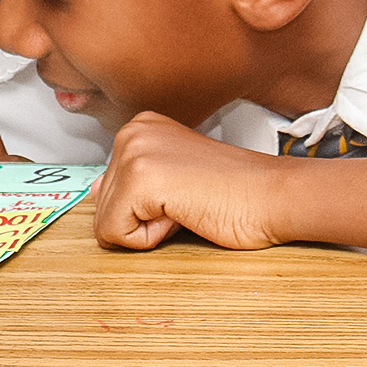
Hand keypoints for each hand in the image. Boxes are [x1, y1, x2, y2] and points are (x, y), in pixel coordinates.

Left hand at [94, 112, 288, 251]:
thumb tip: (93, 192)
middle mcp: (131, 132)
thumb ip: (132, 182)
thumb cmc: (236, 193)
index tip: (182, 194)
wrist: (273, 196)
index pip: (107, 189)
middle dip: (142, 219)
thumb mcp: (173, 179)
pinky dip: (150, 239)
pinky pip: (116, 234)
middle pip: (101, 206)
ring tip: (186, 205)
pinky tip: (183, 213)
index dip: (144, 209)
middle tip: (187, 202)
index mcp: (140, 127)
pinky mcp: (140, 179)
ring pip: (106, 223)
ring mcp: (134, 152)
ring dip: (147, 230)